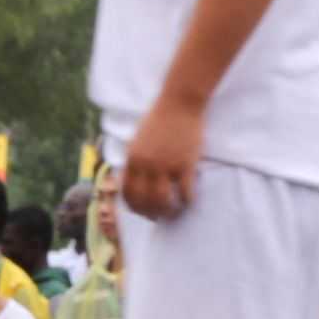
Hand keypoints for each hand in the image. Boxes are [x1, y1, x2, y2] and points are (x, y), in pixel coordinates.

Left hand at [123, 94, 207, 220]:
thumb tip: (134, 183)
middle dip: (151, 214)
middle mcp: (146, 165)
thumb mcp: (138, 140)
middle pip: (144, 202)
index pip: (128, 194)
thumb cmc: (160, 119)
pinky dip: (187, 202)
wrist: (179, 102)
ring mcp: (165, 165)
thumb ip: (135, 161)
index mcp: (133, 159)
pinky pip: (185, 193)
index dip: (135, 208)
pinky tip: (190, 201)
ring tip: (175, 212)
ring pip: (163, 202)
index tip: (144, 212)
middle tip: (160, 216)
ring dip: (169, 212)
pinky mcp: (184, 164)